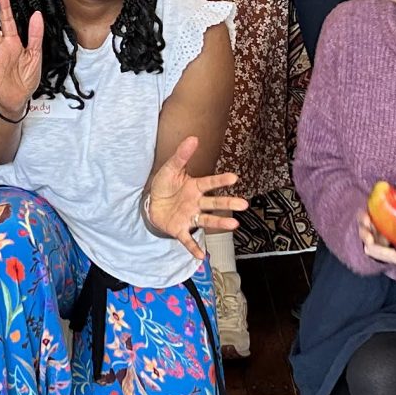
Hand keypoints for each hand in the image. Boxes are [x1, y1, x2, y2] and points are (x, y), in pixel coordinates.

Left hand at [142, 134, 243, 261]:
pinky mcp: (179, 229)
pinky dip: (194, 247)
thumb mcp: (170, 169)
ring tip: (234, 226)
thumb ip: (181, 156)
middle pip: (214, 204)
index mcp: (195, 187)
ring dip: (219, 224)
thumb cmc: (165, 186)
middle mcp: (196, 203)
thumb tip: (193, 138)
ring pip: (206, 221)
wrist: (151, 204)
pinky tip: (201, 256)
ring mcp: (189, 217)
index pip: (210, 183)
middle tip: (244, 204)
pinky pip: (188, 239)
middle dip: (228, 204)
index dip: (221, 181)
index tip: (234, 178)